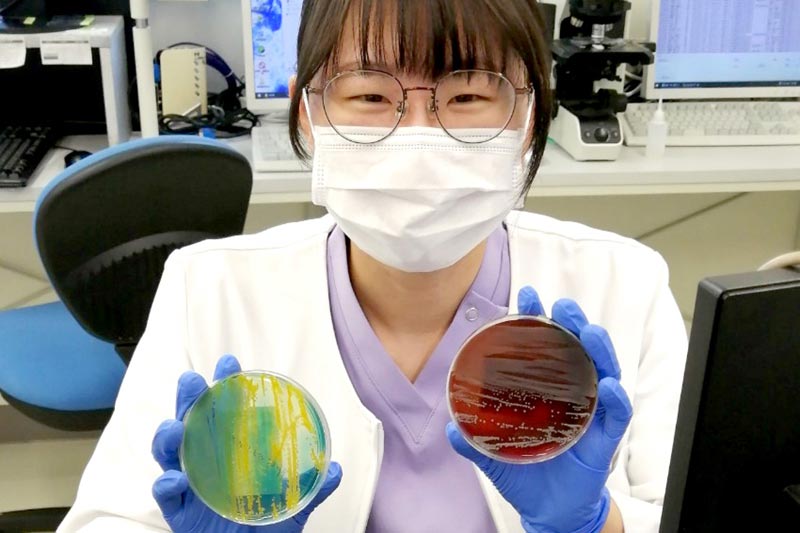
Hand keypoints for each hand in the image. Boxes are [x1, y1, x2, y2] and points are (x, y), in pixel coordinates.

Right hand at [152, 355, 342, 532]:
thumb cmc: (266, 528)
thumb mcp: (293, 507)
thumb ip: (313, 488)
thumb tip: (336, 469)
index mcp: (230, 452)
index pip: (224, 412)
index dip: (224, 387)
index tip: (230, 364)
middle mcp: (205, 462)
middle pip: (190, 422)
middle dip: (189, 398)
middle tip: (194, 380)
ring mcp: (189, 485)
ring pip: (168, 453)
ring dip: (167, 436)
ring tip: (175, 427)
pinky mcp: (178, 511)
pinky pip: (164, 494)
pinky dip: (165, 483)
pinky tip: (175, 478)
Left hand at [447, 287, 631, 532]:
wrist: (548, 511)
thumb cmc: (527, 473)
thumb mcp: (493, 453)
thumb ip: (472, 439)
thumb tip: (449, 425)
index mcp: (547, 390)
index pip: (545, 347)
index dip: (538, 320)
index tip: (528, 296)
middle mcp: (573, 394)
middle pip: (577, 350)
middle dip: (572, 324)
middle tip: (562, 307)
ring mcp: (591, 413)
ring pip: (602, 372)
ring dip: (597, 350)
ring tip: (589, 332)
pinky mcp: (605, 438)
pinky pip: (616, 414)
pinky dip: (615, 398)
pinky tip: (608, 385)